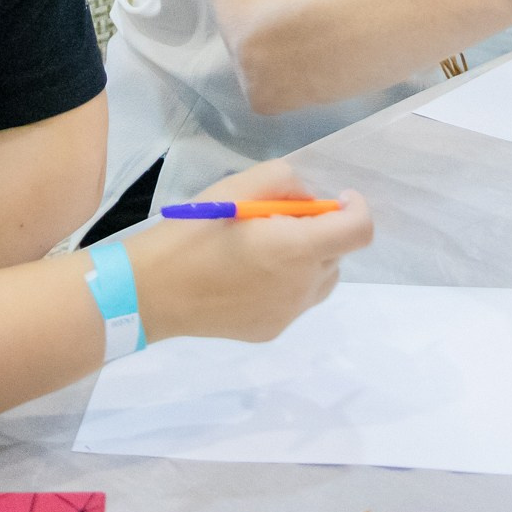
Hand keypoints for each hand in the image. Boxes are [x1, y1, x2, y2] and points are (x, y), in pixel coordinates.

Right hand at [124, 159, 372, 344]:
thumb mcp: (236, 187)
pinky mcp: (271, 331)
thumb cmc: (193, 233)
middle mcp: (302, 288)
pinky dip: (287, 283)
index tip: (337, 197)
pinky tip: (248, 275)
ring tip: (264, 249)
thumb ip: (285, 181)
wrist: (152, 291)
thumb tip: (310, 199)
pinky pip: (296, 301)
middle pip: (338, 253)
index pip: (359, 230)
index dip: (356, 208)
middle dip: (321, 230)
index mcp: (298, 250)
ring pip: (321, 280)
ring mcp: (288, 315)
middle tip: (278, 219)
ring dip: (308, 259)